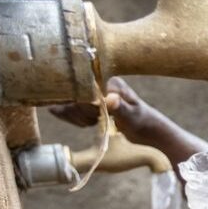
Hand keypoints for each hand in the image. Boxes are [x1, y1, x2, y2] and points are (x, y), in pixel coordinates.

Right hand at [47, 77, 164, 143]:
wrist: (145, 129)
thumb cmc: (142, 122)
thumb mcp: (132, 117)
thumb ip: (121, 108)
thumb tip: (110, 99)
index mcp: (108, 80)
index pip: (81, 89)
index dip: (84, 106)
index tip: (97, 116)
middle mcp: (95, 80)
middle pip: (69, 95)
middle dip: (79, 113)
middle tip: (96, 120)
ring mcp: (87, 89)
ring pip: (64, 101)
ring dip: (75, 116)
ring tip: (93, 121)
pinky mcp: (81, 98)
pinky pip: (62, 106)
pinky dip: (71, 117)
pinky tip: (87, 122)